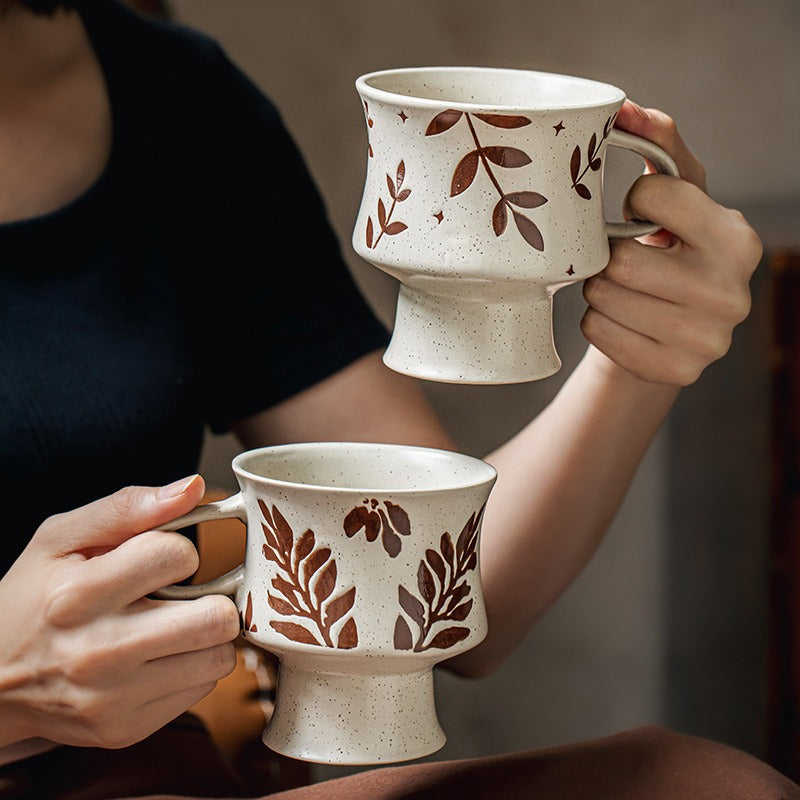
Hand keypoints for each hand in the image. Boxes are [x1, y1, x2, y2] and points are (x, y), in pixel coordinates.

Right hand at [0, 475, 238, 749]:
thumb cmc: (33, 597)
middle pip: (216, 618)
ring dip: (207, 637)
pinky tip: (158, 657)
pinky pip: (201, 690)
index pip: (179, 555)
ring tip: (174, 626)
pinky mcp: (126, 729)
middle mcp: (97, 652)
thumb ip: (128, 507)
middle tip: (187, 596)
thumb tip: (193, 488)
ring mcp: (113, 698)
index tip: (161, 560)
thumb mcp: (61, 538)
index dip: (179, 550)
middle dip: (212, 598)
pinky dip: (191, 668)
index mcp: (77, 595)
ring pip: (219, 658)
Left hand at [581, 100, 762, 385]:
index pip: (652, 198)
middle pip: (621, 261)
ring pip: (605, 298)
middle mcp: (732, 293)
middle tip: (624, 263)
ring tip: (625, 291)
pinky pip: (598, 332)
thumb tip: (625, 108)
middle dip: (610, 258)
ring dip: (600, 291)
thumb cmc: (672, 252)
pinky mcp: (676, 371)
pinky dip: (598, 323)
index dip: (635, 205)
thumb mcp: (678, 198)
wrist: (670, 330)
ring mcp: (708, 340)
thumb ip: (659, 147)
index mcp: (738, 240)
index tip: (645, 218)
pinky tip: (622, 320)